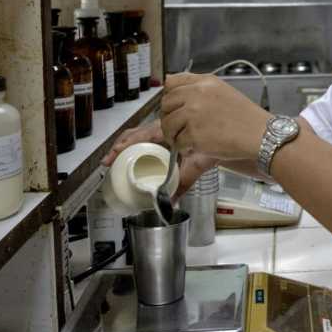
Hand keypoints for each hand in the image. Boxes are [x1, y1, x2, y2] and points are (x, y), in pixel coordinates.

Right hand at [99, 119, 219, 195]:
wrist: (223, 139)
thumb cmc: (210, 148)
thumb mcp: (196, 166)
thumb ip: (183, 184)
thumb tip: (170, 203)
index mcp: (169, 133)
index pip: (141, 135)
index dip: (125, 145)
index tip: (115, 154)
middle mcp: (164, 128)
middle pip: (135, 133)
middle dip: (119, 146)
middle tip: (108, 161)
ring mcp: (163, 130)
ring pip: (138, 133)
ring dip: (125, 144)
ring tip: (113, 158)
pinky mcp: (164, 133)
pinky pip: (145, 135)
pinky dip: (134, 143)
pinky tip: (127, 154)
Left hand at [161, 73, 268, 163]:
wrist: (260, 135)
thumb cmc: (245, 117)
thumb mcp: (222, 91)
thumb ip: (198, 87)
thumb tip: (170, 83)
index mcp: (205, 82)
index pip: (172, 82)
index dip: (170, 96)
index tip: (175, 106)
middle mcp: (197, 94)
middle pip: (166, 104)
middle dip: (169, 117)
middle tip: (180, 127)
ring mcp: (193, 114)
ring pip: (167, 124)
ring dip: (174, 135)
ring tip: (188, 139)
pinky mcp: (193, 134)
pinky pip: (177, 142)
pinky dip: (184, 148)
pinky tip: (197, 147)